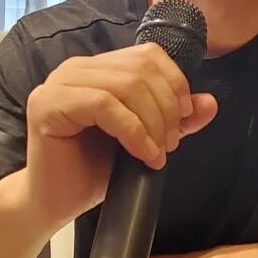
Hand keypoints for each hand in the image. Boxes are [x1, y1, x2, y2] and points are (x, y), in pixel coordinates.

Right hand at [21, 44, 217, 223]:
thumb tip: (209, 102)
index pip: (147, 55)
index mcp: (98, 68)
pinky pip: (103, 105)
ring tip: (156, 153)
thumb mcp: (146, 140)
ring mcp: (59, 83)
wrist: (57, 202)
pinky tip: (142, 154)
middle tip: (169, 145)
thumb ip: (175, 120)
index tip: (182, 120)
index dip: (174, 84)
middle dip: (165, 109)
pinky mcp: (47, 104)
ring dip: (151, 123)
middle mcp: (76, 68)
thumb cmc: (94, 171)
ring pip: (125, 85)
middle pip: (139, 70)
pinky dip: (132, 131)